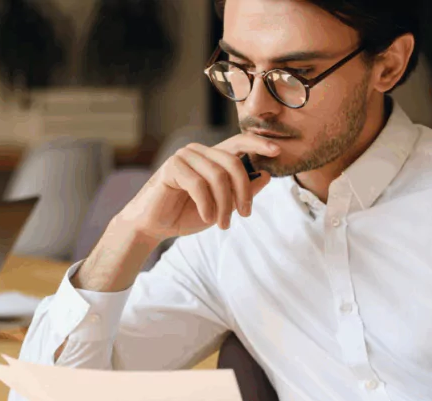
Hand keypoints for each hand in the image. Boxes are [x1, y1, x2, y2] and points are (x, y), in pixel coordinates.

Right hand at [117, 134, 280, 242]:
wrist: (154, 226)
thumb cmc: (186, 214)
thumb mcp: (222, 206)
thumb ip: (242, 191)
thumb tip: (267, 176)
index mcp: (211, 157)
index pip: (238, 142)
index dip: (258, 144)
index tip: (277, 151)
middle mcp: (198, 151)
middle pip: (232, 163)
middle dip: (243, 191)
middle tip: (244, 215)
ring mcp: (184, 156)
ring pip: (218, 176)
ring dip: (224, 204)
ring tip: (223, 224)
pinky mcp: (171, 167)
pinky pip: (199, 184)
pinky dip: (207, 204)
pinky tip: (207, 217)